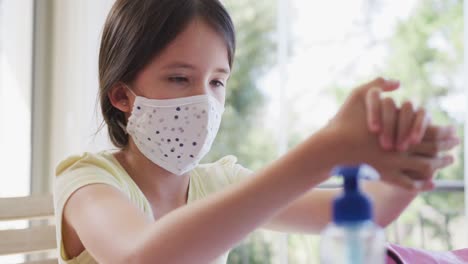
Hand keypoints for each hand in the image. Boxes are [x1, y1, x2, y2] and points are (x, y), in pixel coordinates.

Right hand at [324, 77, 454, 189]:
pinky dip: (422, 184)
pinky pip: (408, 184)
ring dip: (438, 165)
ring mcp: (392, 165)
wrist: (330, 148)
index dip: (444, 131)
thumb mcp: (358, 95)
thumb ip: (377, 84)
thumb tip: (396, 81)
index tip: (455, 131)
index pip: (429, 130)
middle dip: (446, 147)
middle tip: (457, 146)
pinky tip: (431, 183)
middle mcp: (399, 148)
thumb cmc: (343, 122)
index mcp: (397, 129)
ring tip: (448, 162)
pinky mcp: (384, 176)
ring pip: (424, 167)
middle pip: (431, 149)